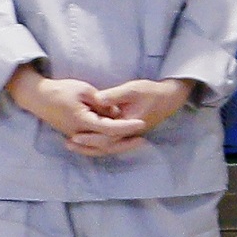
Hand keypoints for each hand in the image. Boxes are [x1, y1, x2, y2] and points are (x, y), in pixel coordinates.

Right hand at [10, 72, 133, 148]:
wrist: (38, 97)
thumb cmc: (61, 90)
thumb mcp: (85, 90)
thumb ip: (102, 102)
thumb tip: (116, 113)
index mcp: (82, 120)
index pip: (109, 128)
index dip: (127, 126)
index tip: (142, 123)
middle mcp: (79, 133)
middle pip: (106, 144)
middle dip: (126, 142)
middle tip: (143, 139)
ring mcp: (76, 136)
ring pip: (100, 148)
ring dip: (118, 146)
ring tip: (135, 141)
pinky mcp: (75, 135)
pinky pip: (93, 145)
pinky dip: (106, 145)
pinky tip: (119, 142)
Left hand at [80, 78, 196, 149]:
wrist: (168, 98)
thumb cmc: (150, 92)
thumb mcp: (132, 89)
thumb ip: (114, 95)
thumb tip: (96, 98)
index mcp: (128, 125)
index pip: (107, 137)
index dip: (90, 138)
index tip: (74, 136)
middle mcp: (128, 134)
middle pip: (105, 146)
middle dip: (86, 146)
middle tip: (68, 144)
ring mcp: (128, 135)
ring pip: (108, 147)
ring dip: (91, 147)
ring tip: (73, 144)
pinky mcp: (127, 132)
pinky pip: (111, 142)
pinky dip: (98, 143)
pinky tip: (87, 139)